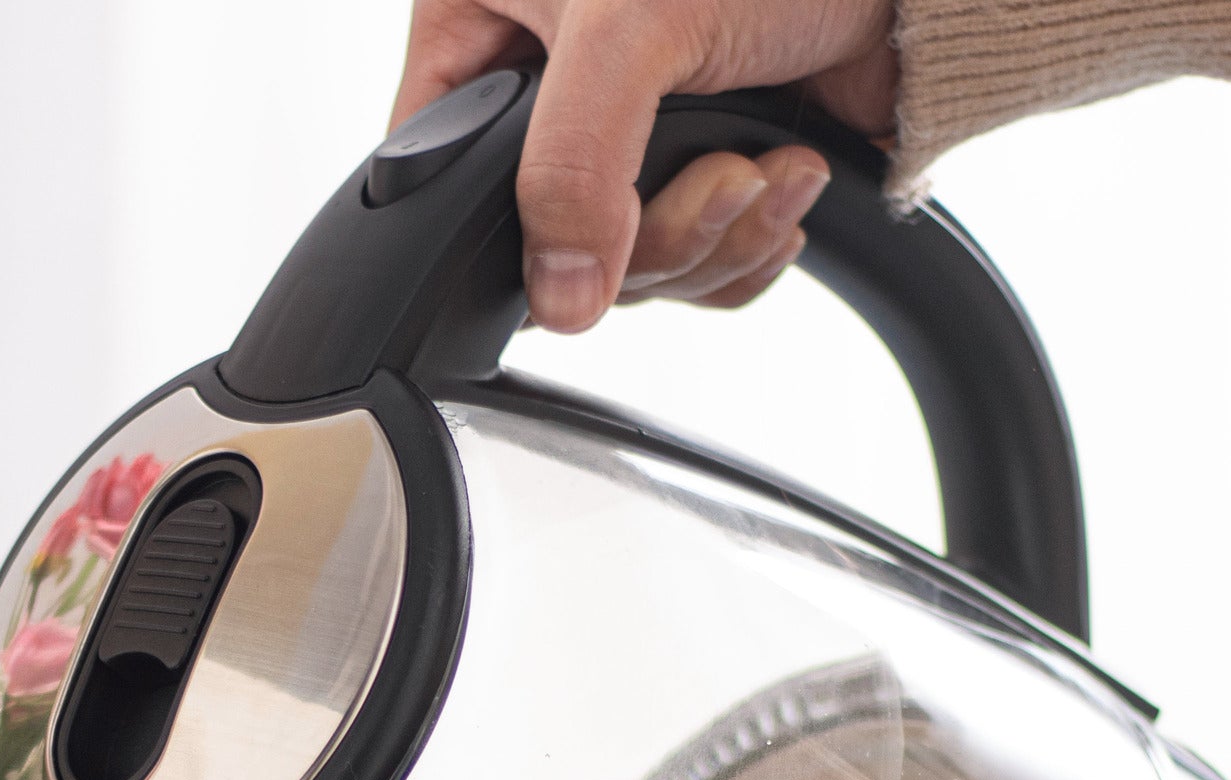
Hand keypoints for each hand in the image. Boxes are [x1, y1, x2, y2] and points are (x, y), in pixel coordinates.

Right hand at [393, 0, 898, 331]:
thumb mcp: (629, 30)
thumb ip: (569, 166)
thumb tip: (558, 301)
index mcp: (487, 15)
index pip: (442, 164)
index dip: (501, 223)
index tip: (571, 239)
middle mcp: (550, 76)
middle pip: (547, 236)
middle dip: (648, 236)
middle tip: (719, 178)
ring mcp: (629, 129)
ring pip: (625, 262)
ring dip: (713, 238)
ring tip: (769, 169)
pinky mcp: (700, 163)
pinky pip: (692, 263)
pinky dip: (747, 246)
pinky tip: (788, 179)